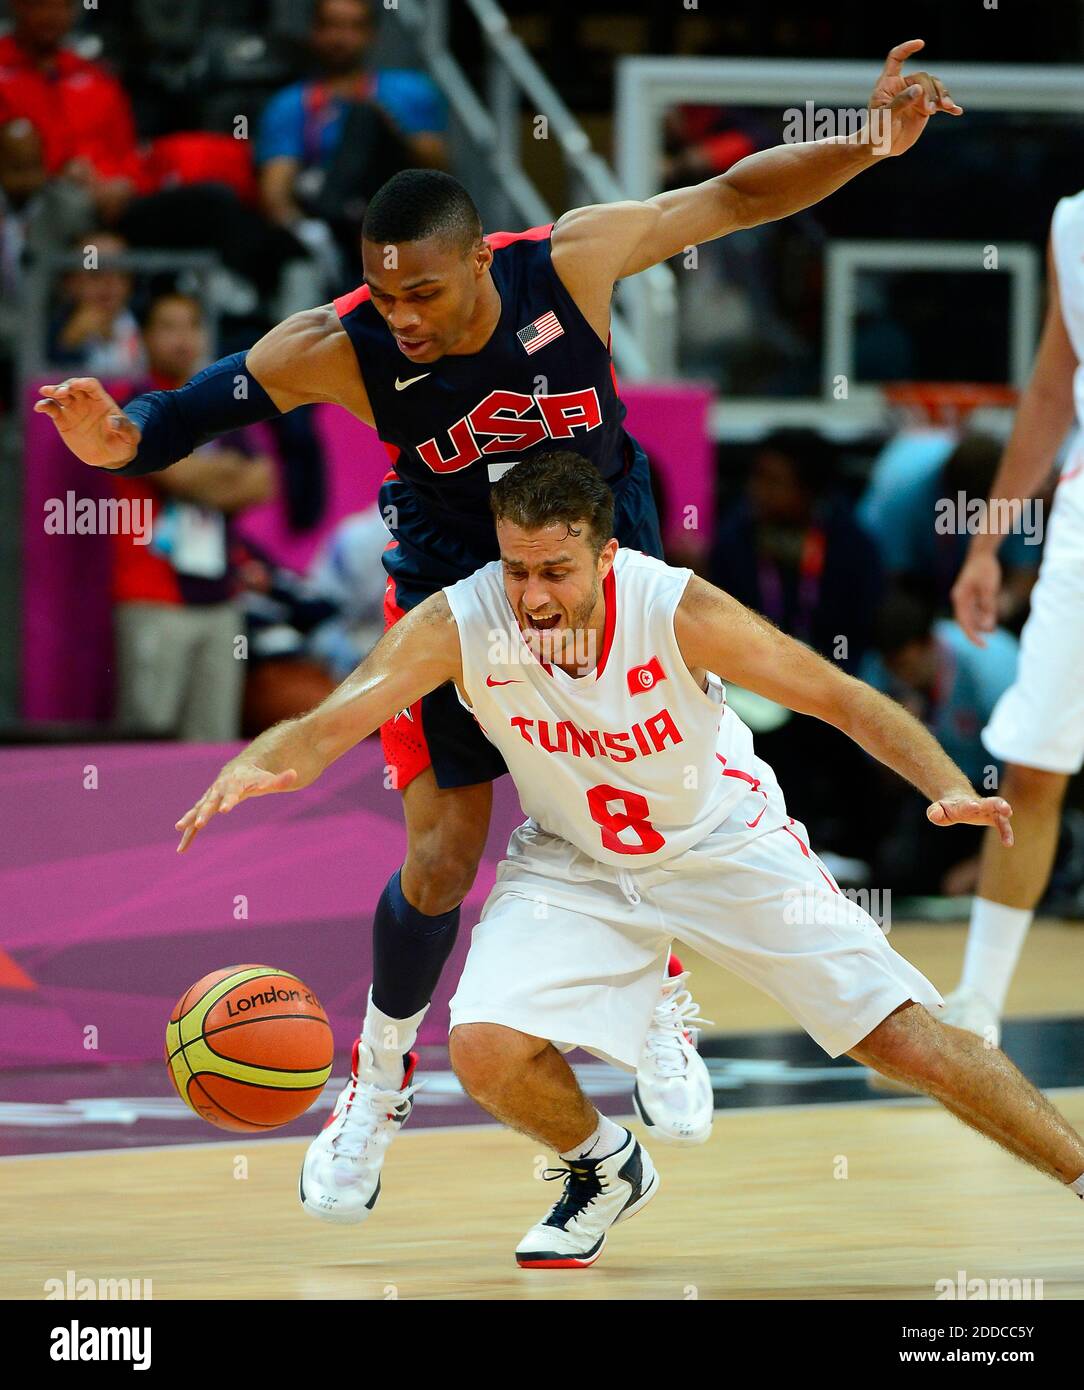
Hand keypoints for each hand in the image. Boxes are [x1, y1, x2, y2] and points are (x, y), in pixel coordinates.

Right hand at [34, 377, 141, 468]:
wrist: (112, 456)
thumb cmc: (125, 443)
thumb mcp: (131, 437)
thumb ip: (124, 428)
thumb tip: (112, 421)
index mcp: (102, 400)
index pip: (91, 385)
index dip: (83, 383)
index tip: (75, 386)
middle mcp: (86, 401)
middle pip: (73, 386)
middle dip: (66, 386)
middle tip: (61, 393)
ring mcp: (74, 410)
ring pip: (60, 395)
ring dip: (52, 391)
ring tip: (45, 392)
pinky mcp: (64, 421)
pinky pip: (52, 410)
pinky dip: (45, 406)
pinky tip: (39, 407)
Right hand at [175, 762, 299, 852]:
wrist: (238, 770)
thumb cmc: (255, 777)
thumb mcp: (268, 779)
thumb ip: (280, 780)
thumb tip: (295, 774)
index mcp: (233, 784)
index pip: (231, 794)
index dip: (229, 801)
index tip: (225, 810)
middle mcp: (218, 791)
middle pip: (210, 802)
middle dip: (204, 813)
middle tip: (199, 823)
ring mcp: (209, 799)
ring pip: (197, 810)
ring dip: (189, 820)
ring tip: (179, 829)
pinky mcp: (204, 808)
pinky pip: (194, 822)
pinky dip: (189, 834)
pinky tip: (182, 849)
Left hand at [869, 38, 962, 157]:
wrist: (881, 147)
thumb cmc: (876, 132)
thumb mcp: (885, 118)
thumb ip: (900, 102)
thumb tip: (918, 89)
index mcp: (889, 83)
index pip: (896, 59)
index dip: (907, 49)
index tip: (921, 44)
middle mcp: (903, 86)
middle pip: (923, 77)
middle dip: (929, 91)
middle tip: (929, 110)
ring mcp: (915, 96)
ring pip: (934, 87)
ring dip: (942, 96)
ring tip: (946, 107)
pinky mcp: (924, 108)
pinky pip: (939, 102)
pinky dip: (948, 106)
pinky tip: (956, 111)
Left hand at [927, 793, 1012, 846]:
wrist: (958, 799)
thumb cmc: (948, 808)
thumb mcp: (937, 810)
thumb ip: (934, 812)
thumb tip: (934, 815)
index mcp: (961, 804)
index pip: (965, 805)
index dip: (969, 806)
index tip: (974, 806)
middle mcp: (977, 804)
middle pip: (988, 802)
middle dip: (996, 804)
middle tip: (1005, 808)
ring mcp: (987, 809)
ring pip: (998, 808)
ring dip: (1004, 810)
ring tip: (1010, 814)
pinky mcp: (993, 816)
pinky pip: (1002, 823)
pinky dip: (1006, 832)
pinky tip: (1008, 844)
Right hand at [951, 549, 1001, 646]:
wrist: (982, 553)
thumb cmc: (985, 569)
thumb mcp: (989, 589)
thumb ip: (988, 607)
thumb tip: (988, 627)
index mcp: (960, 598)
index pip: (964, 622)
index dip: (972, 636)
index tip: (982, 645)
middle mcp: (960, 599)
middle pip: (965, 621)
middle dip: (975, 632)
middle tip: (985, 644)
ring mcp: (964, 597)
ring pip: (970, 616)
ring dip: (979, 625)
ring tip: (992, 631)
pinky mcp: (970, 594)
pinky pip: (974, 610)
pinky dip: (981, 617)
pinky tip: (990, 621)